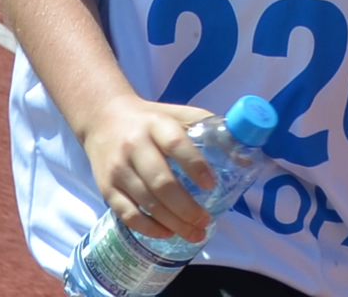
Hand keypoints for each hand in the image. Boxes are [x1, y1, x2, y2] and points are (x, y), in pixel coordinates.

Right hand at [82, 95, 239, 242]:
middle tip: (205, 221)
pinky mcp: (106, 187)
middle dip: (186, 207)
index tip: (211, 184)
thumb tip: (244, 156)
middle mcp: (134, 146)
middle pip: (160, 181)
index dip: (194, 165)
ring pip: (146, 202)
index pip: (175, 144)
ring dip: (172, 222)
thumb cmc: (151, 119)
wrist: (102, 118)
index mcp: (156, 125)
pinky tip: (167, 232)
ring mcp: (118, 169)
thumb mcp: (178, 115)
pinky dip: (148, 227)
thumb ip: (208, 129)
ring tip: (194, 233)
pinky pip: (126, 213)